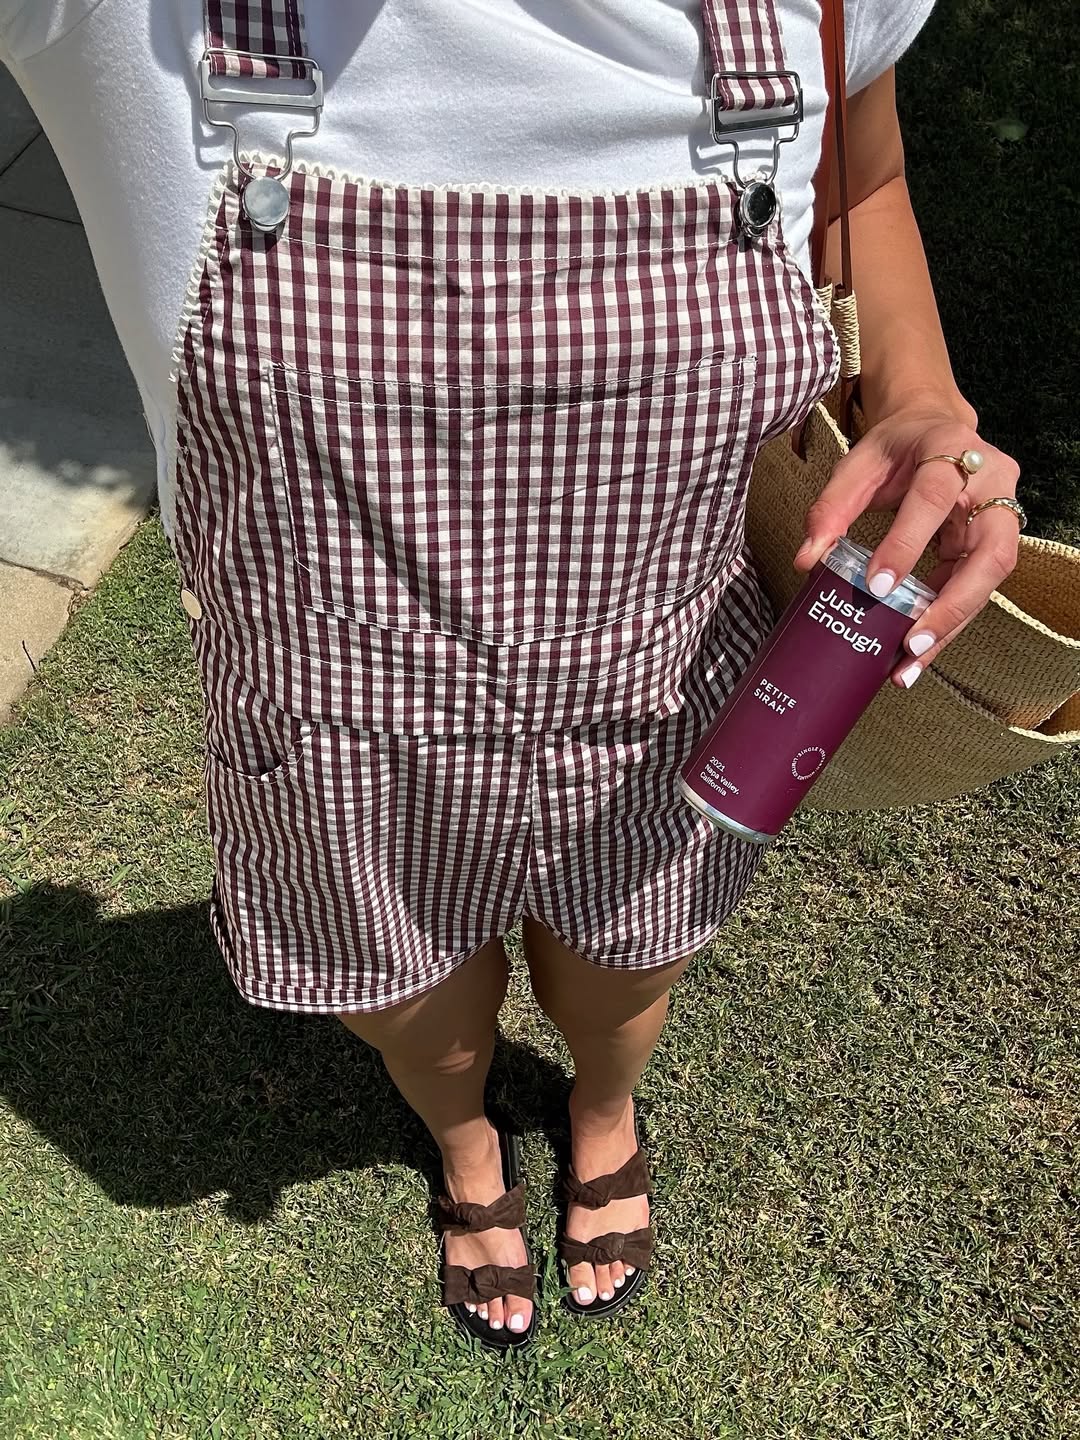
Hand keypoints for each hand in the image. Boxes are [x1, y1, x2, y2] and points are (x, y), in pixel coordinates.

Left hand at [792, 403, 1021, 687]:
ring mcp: (1002, 513)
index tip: (877, 585)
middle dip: (953, 604)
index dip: (907, 543)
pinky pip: (978, 588)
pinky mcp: (995, 542)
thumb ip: (832, 507)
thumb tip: (808, 560)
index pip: (933, 498)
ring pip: (991, 579)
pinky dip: (947, 622)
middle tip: (912, 644)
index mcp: (952, 447)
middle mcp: (991, 480)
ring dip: (952, 625)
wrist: (933, 428)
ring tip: (910, 664)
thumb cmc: (895, 448)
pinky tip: (916, 652)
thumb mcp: (858, 463)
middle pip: (990, 552)